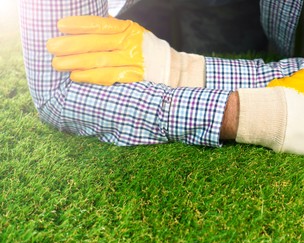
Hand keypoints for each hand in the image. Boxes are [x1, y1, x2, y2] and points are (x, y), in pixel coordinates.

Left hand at [46, 16, 170, 85]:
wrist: (172, 69)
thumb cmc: (146, 51)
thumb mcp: (133, 34)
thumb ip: (113, 30)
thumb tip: (86, 24)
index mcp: (129, 29)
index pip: (100, 25)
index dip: (79, 25)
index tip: (61, 26)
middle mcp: (130, 44)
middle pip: (96, 43)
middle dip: (71, 45)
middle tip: (51, 47)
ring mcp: (132, 61)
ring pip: (99, 61)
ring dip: (76, 62)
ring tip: (57, 64)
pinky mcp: (133, 77)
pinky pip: (108, 77)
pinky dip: (90, 77)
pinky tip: (75, 76)